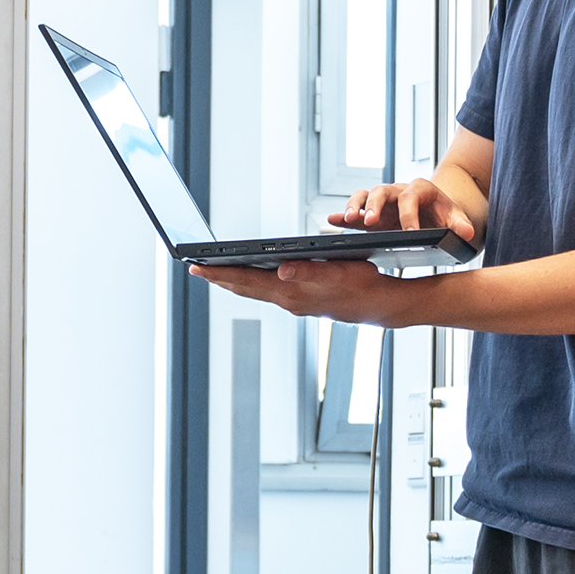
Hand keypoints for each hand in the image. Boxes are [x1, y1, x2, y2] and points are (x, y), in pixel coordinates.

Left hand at [188, 258, 411, 322]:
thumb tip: (281, 269)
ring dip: (232, 281)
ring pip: (254, 291)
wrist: (381, 306)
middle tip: (193, 268)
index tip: (195, 267)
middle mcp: (287, 300)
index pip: (245, 281)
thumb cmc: (364, 285)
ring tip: (212, 272)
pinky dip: (251, 283)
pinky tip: (248, 276)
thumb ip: (310, 270)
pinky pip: (266, 292)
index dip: (219, 273)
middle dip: (218, 278)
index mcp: (291, 292)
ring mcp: (293, 303)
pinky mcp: (301, 302)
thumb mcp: (339, 272)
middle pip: (243, 288)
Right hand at [332, 177, 477, 240]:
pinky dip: (343, 214)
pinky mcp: (372, 211)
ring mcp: (383, 200)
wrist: (436, 211)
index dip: (410, 215)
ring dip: (355, 206)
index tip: (410, 234)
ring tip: (348, 219)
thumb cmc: (444, 215)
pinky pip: (356, 208)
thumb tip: (467, 232)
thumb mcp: (456, 218)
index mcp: (420, 190)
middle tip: (370, 222)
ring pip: (364, 195)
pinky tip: (333, 221)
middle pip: (382, 191)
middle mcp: (398, 191)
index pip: (412, 197)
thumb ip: (461, 225)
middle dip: (375, 206)